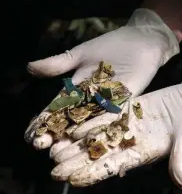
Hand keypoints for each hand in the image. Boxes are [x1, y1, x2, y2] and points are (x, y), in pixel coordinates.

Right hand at [24, 8, 178, 148]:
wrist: (141, 42)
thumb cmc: (112, 46)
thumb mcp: (81, 54)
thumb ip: (59, 64)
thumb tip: (29, 67)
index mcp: (78, 89)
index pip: (57, 108)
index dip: (43, 121)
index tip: (30, 134)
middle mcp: (91, 100)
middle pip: (71, 120)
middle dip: (56, 134)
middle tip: (42, 147)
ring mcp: (108, 104)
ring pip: (89, 123)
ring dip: (76, 138)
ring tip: (62, 151)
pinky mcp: (126, 104)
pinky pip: (113, 118)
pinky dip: (102, 128)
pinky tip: (91, 141)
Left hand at [50, 74, 181, 186]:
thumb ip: (181, 160)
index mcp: (142, 153)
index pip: (114, 166)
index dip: (93, 173)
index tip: (72, 180)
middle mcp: (130, 141)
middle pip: (99, 153)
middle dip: (77, 161)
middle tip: (54, 168)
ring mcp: (127, 125)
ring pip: (97, 135)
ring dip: (76, 143)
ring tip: (55, 149)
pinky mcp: (128, 109)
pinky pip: (106, 115)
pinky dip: (89, 121)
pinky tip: (72, 126)